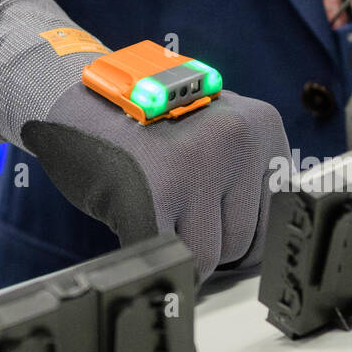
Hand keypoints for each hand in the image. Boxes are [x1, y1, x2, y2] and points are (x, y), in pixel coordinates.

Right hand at [0, 0, 289, 283]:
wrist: (75, 94)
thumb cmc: (146, 126)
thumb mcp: (215, 133)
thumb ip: (244, 180)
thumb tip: (261, 255)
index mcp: (261, 126)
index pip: (275, 214)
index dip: (241, 232)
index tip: (213, 227)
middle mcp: (237, 140)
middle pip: (243, 241)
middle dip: (208, 243)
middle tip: (173, 212)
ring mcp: (196, 164)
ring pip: (209, 256)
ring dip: (179, 250)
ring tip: (154, 208)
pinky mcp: (154, 192)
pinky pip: (170, 255)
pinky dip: (152, 254)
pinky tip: (134, 223)